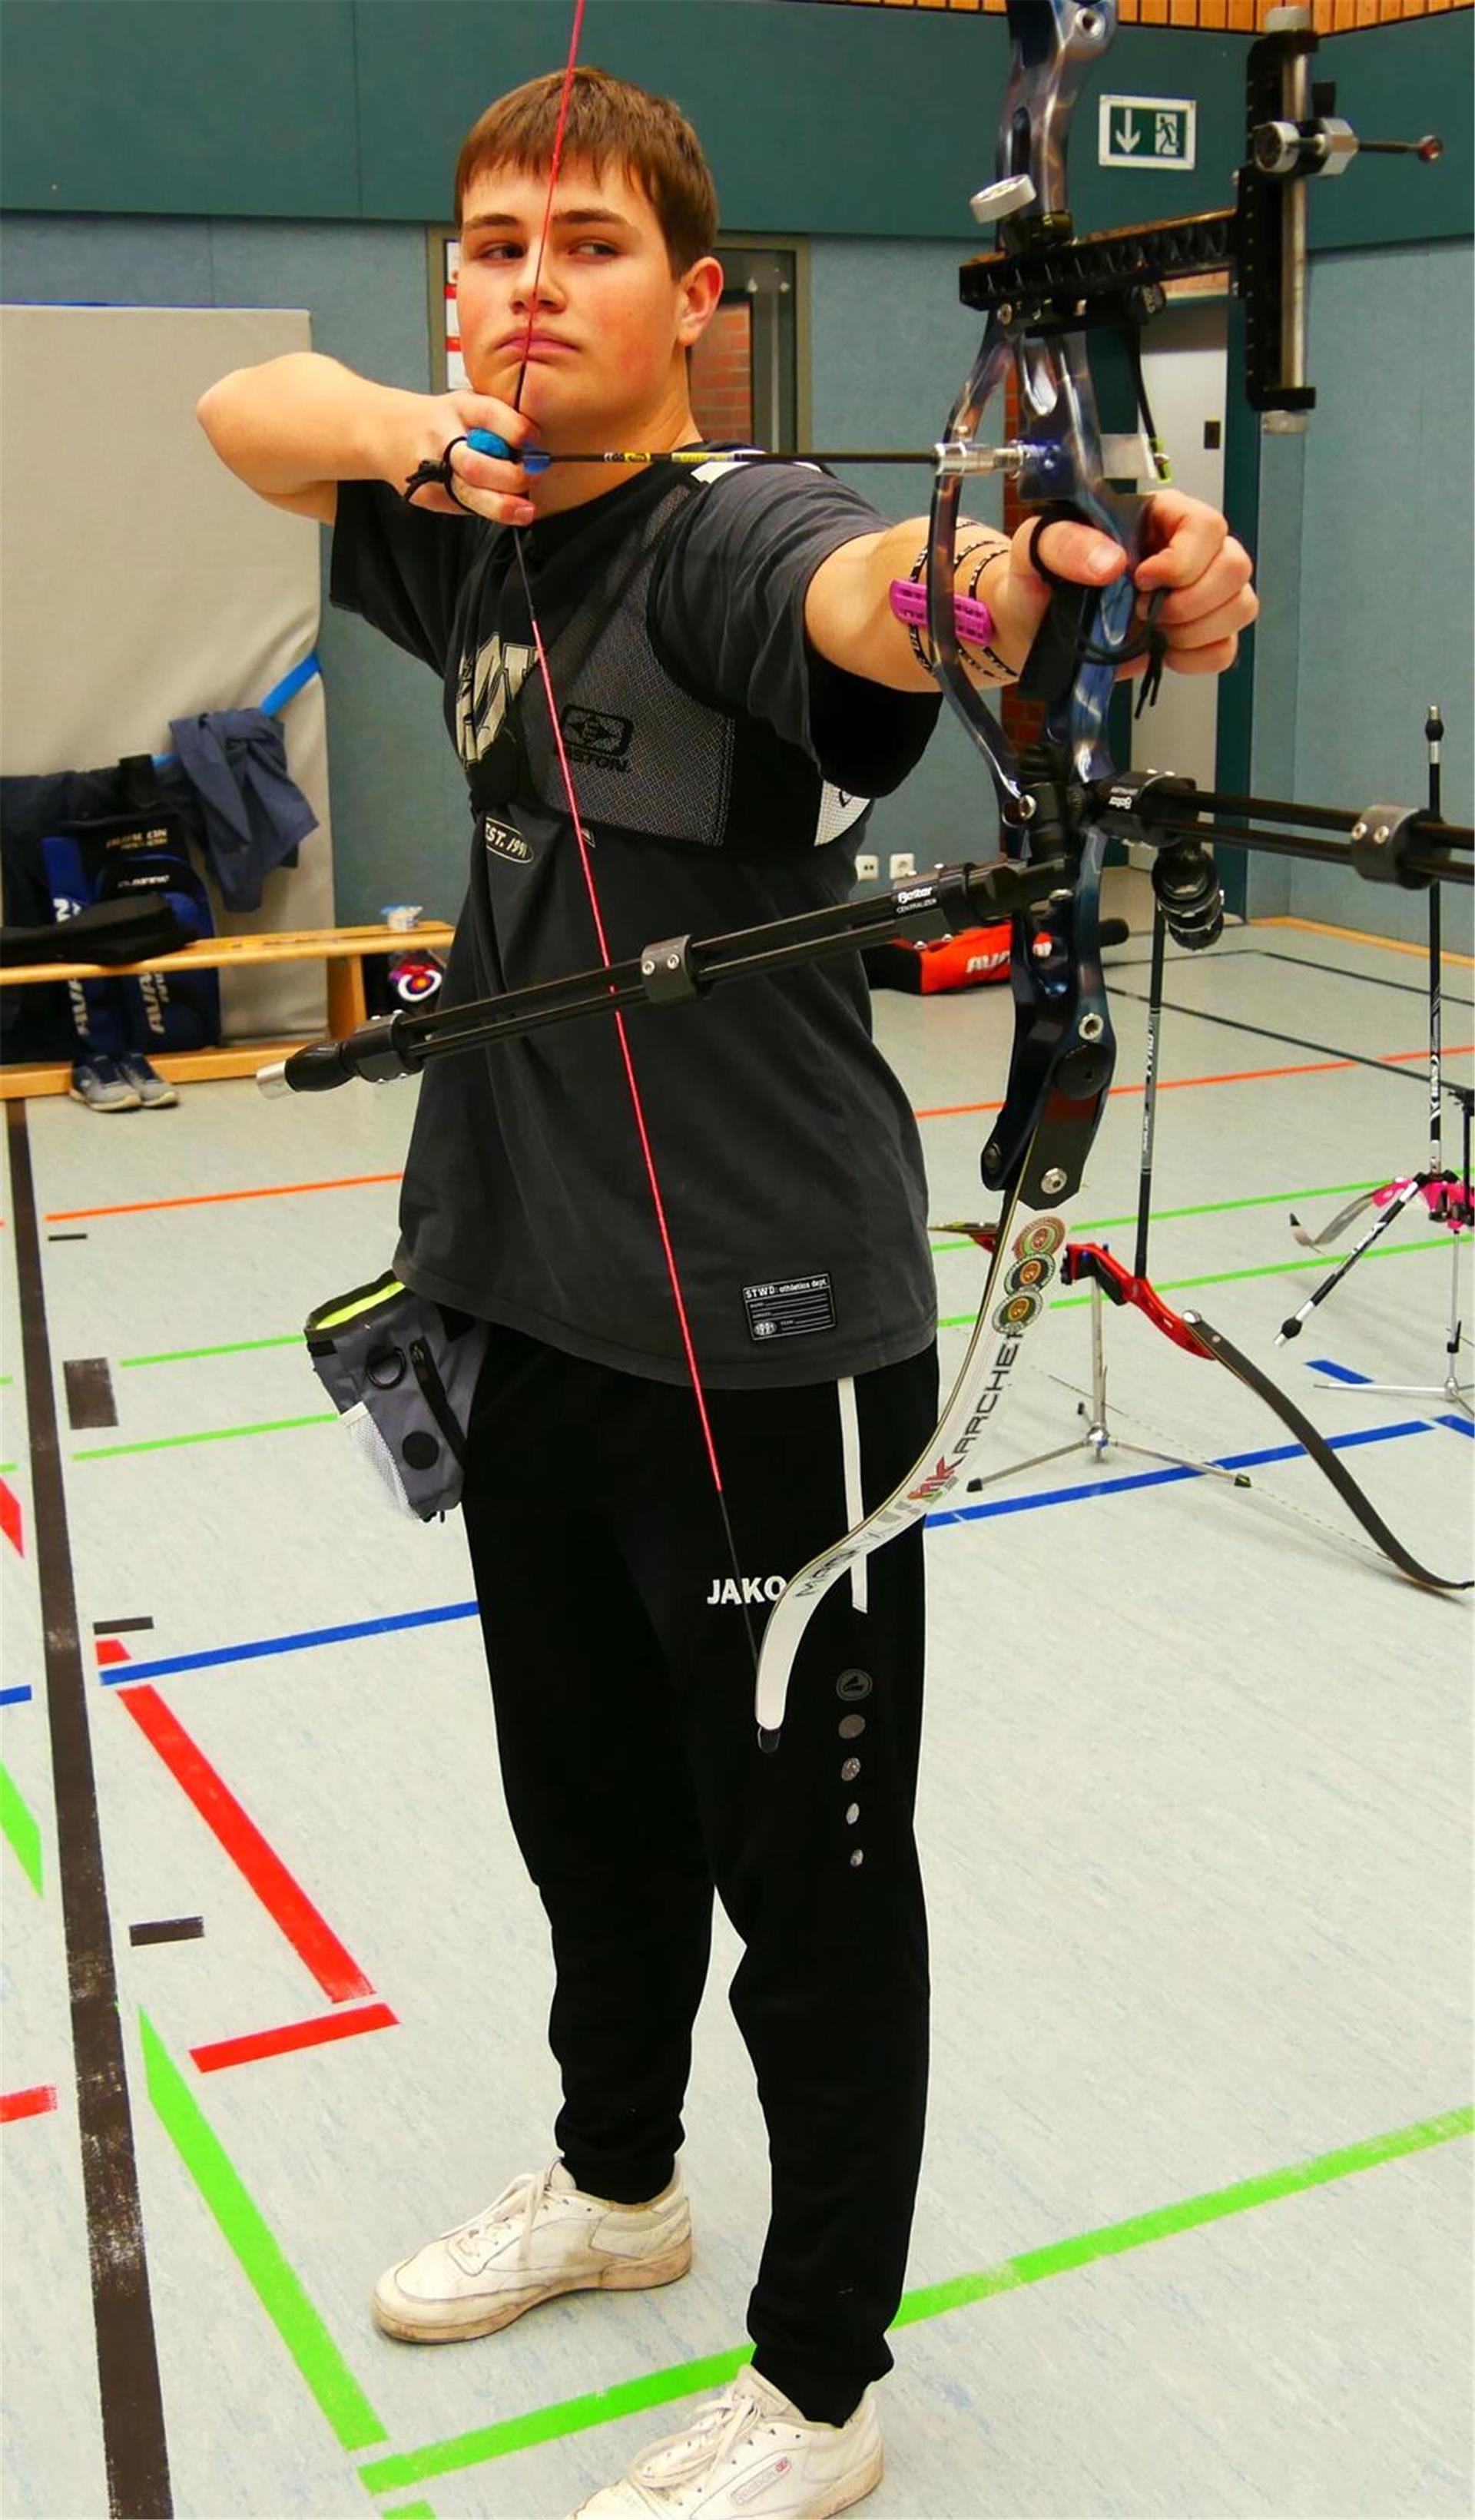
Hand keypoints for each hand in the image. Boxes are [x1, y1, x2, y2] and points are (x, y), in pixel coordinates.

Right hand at [403, 390, 537, 523]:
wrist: (387, 431)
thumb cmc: (440, 420)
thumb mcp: (467, 405)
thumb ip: (497, 422)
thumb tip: (536, 450)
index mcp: (457, 408)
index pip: (490, 415)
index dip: (518, 431)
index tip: (535, 441)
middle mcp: (441, 437)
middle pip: (477, 464)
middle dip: (512, 476)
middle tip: (533, 477)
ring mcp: (431, 469)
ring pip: (470, 494)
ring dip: (504, 506)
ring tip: (526, 510)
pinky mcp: (428, 494)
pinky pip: (464, 507)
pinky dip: (487, 508)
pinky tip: (499, 506)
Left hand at [985, 488, 1257, 681]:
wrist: (1032, 628)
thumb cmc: (1038, 580)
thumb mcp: (1036, 549)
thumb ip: (1065, 543)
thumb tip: (1113, 563)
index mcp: (1159, 517)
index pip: (1207, 525)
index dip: (1184, 559)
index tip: (1140, 580)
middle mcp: (1189, 551)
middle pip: (1235, 565)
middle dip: (1191, 600)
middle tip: (1141, 611)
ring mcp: (1198, 593)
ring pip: (1241, 606)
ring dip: (1197, 629)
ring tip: (1151, 630)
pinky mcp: (1197, 634)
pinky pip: (1225, 648)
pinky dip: (1198, 658)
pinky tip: (1164, 652)